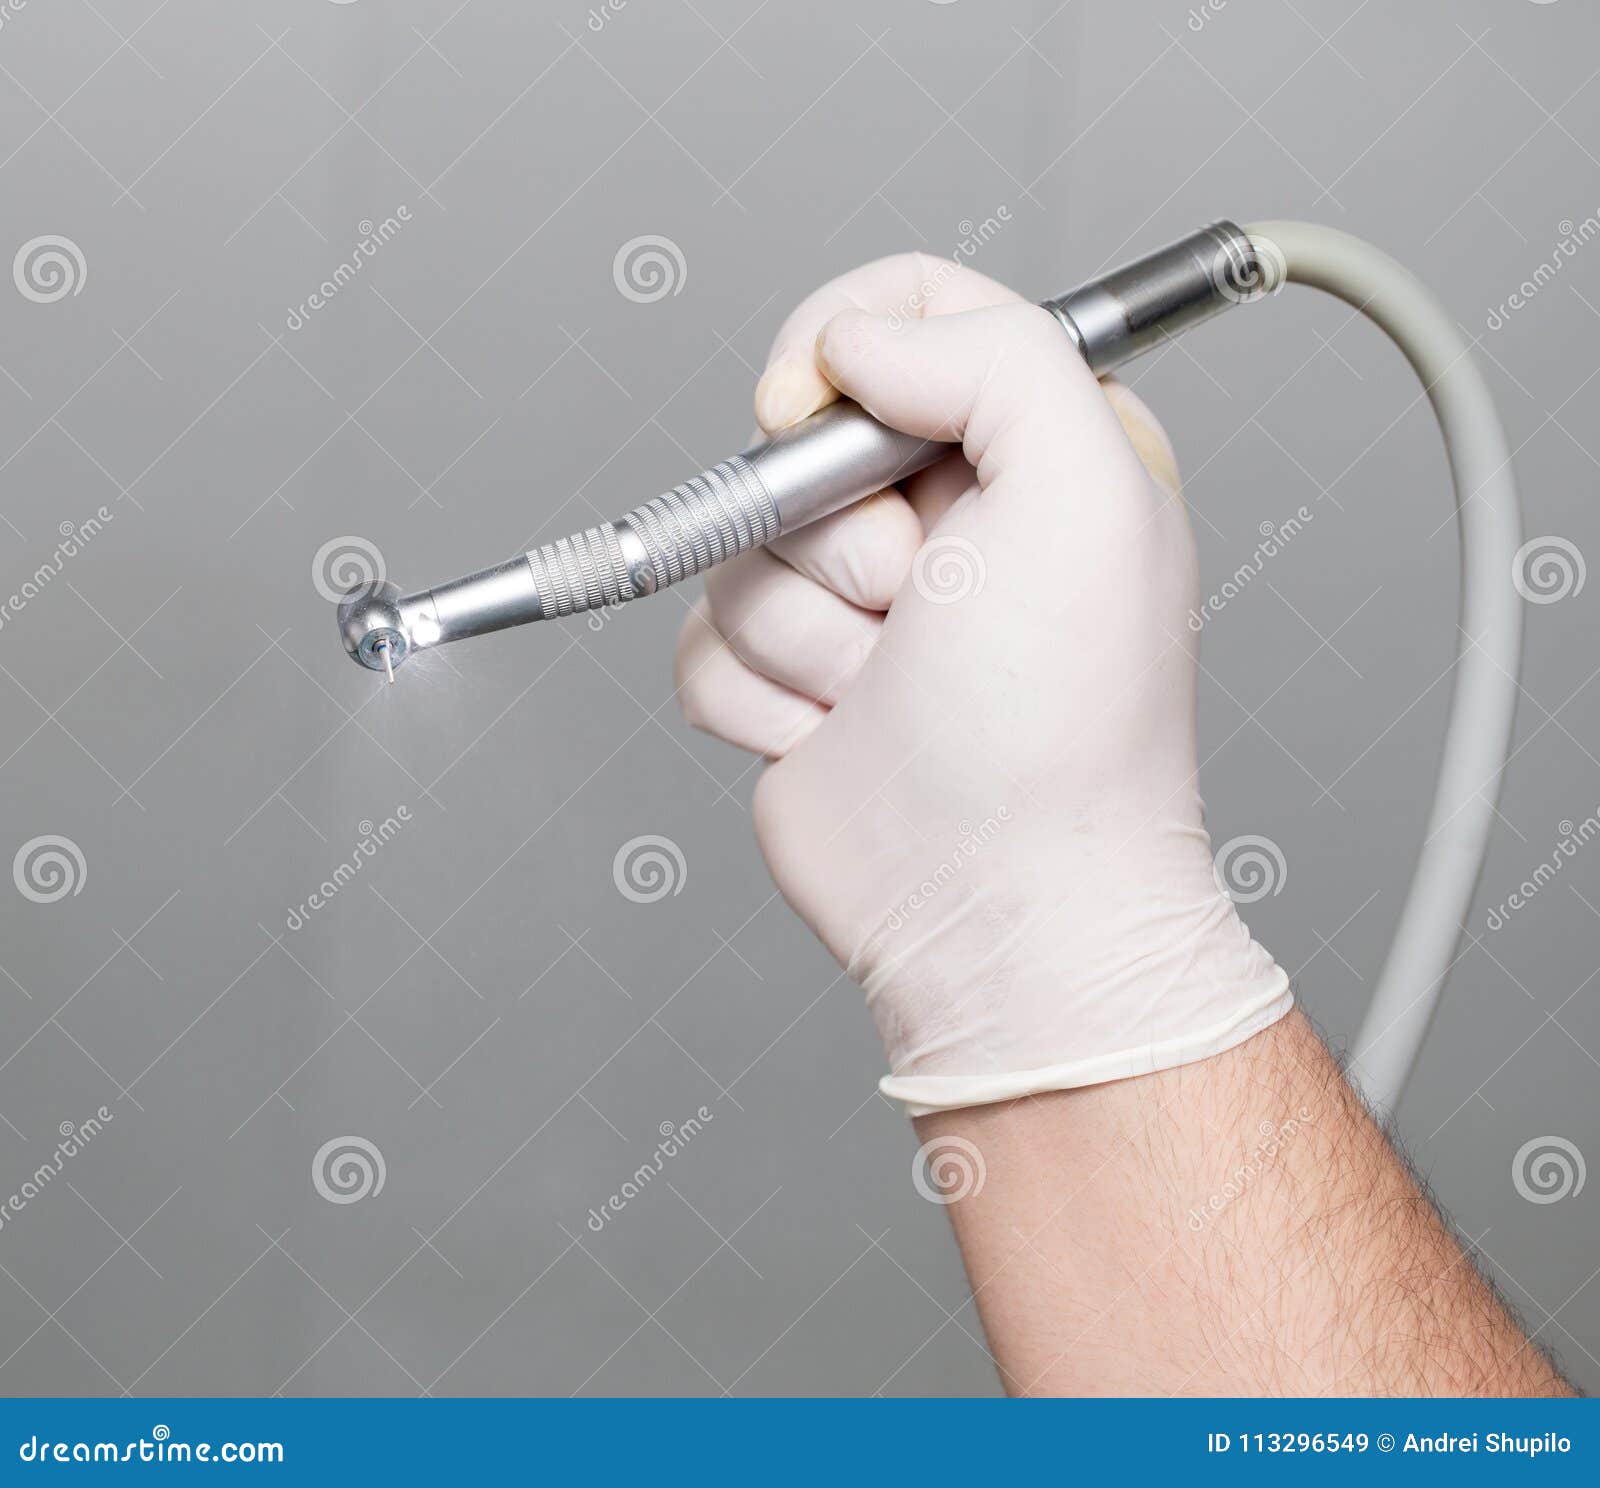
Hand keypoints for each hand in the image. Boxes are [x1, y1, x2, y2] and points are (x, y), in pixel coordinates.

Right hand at [674, 253, 1288, 1109]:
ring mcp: (864, 604)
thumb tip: (859, 340)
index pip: (911, 310)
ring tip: (887, 686)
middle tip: (912, 597)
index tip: (822, 405)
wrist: (999, 906)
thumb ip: (995, 356)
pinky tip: (835, 735)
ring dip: (806, 630)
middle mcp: (947, 516)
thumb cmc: (1062, 726)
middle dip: (836, 528)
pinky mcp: (793, 680)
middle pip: (801, 432)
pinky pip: (706, 640)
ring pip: (744, 545)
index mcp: (1033, 448)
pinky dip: (760, 695)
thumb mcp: (1086, 492)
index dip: (843, 340)